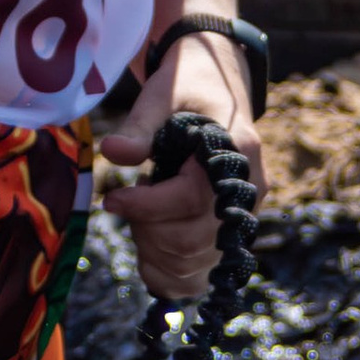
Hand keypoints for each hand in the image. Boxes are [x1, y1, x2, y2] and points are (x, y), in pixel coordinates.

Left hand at [99, 31, 266, 303]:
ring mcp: (242, 217)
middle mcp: (247, 193)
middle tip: (124, 204)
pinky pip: (201, 274)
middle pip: (193, 241)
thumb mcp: (162, 94)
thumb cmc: (187, 85)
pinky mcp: (230, 234)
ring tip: (139, 218)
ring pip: (195, 264)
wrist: (215, 84)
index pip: (192, 200)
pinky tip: (148, 254)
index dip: (146, 206)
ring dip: (153, 251)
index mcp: (237, 153)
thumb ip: (140, 125)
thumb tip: (112, 153)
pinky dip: (169, 275)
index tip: (112, 199)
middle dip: (146, 231)